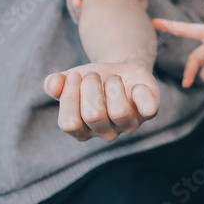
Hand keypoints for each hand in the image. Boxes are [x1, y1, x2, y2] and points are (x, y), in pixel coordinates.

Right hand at [42, 62, 159, 141]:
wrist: (121, 71)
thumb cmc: (92, 81)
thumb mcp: (71, 78)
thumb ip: (55, 83)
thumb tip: (54, 85)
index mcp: (82, 130)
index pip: (69, 123)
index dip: (69, 97)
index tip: (74, 76)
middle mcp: (105, 132)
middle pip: (93, 115)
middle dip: (91, 86)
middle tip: (93, 74)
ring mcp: (128, 125)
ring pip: (119, 112)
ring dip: (113, 86)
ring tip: (113, 78)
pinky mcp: (148, 113)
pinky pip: (149, 110)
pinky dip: (141, 93)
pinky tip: (135, 86)